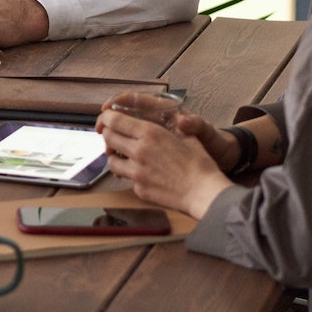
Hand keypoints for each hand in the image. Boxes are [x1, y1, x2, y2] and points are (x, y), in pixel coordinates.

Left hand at [95, 109, 231, 217]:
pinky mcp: (139, 189)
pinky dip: (130, 175)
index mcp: (150, 133)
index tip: (106, 118)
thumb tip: (164, 120)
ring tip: (124, 156)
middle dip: (108, 134)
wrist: (205, 193)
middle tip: (113, 136)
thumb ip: (168, 127)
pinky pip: (127, 179)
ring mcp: (136, 172)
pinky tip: (142, 174)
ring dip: (115, 156)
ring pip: (111, 161)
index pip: (114, 120)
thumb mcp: (186, 137)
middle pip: (108, 138)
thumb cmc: (200, 165)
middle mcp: (139, 150)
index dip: (106, 117)